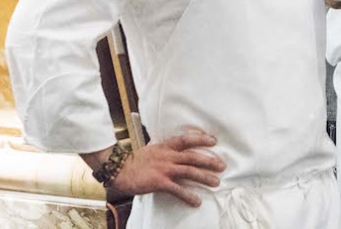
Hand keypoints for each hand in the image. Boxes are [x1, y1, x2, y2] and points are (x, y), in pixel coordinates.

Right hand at [108, 129, 224, 206]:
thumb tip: (174, 153)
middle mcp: (168, 156)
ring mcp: (165, 169)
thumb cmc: (133, 160)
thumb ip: (164, 151)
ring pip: (190, 172)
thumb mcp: (151, 150)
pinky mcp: (160, 182)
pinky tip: (196, 201)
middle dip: (210, 161)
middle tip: (222, 166)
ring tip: (216, 182)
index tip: (214, 140)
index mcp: (166, 147)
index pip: (187, 140)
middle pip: (194, 157)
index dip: (201, 139)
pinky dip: (188, 196)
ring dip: (204, 177)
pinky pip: (178, 190)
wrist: (118, 168)